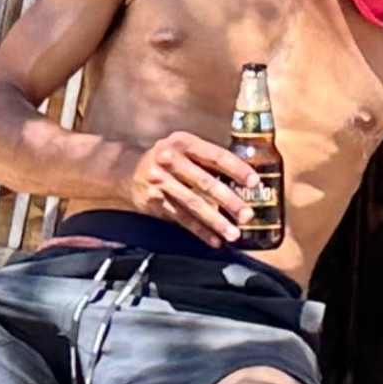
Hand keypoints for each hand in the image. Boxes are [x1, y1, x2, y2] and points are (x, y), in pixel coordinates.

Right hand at [121, 132, 262, 243]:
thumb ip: (209, 158)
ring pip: (193, 205)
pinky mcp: (154, 202)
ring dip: (216, 221)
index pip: (215, 155)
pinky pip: (181, 219)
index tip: (254, 182)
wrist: (128, 171)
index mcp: (183, 142)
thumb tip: (246, 175)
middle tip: (247, 215)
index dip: (236, 169)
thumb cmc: (168, 159)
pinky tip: (215, 240)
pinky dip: (200, 231)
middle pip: (205, 183)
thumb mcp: (184, 148)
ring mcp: (160, 182)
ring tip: (234, 234)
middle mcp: (170, 160)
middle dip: (229, 201)